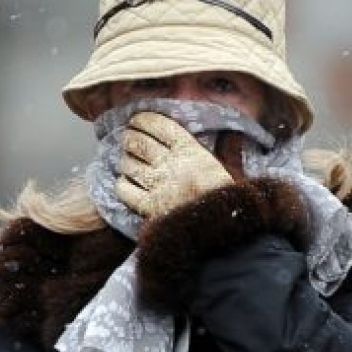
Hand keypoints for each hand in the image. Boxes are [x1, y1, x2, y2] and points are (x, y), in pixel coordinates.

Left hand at [115, 112, 233, 216]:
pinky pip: (124, 190)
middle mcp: (171, 165)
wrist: (223, 231)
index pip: (161, 127)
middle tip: (127, 139)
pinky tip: (126, 184)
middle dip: (129, 138)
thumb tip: (226, 134)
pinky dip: (121, 184)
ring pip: (128, 164)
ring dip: (125, 160)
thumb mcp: (229, 170)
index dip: (144, 120)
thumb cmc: (228, 201)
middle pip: (138, 143)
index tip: (137, 120)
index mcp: (191, 152)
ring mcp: (158, 186)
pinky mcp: (148, 208)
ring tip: (127, 161)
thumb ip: (223, 151)